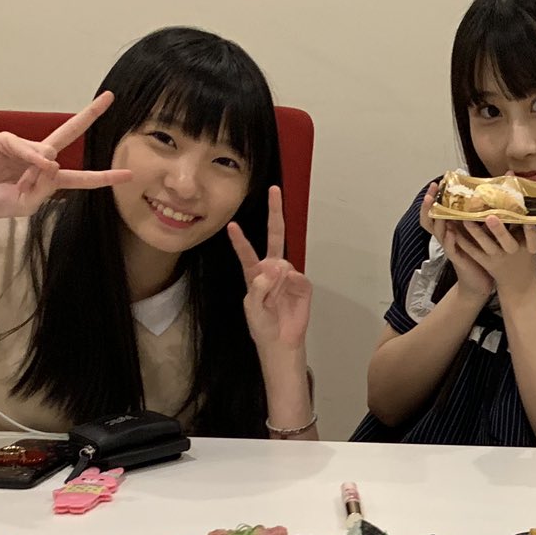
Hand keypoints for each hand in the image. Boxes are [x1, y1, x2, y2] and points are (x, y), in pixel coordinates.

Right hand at [0, 93, 131, 218]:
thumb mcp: (27, 205)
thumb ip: (45, 189)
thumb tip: (53, 162)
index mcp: (48, 178)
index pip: (81, 177)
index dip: (104, 176)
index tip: (128, 174)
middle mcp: (40, 159)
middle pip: (70, 134)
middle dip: (90, 115)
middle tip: (110, 98)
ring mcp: (25, 147)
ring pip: (49, 153)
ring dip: (38, 171)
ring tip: (17, 182)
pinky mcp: (7, 140)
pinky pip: (29, 149)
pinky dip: (31, 159)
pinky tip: (27, 168)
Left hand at [227, 186, 312, 354]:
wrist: (281, 343)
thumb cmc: (263, 326)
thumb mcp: (252, 308)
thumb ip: (260, 287)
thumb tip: (276, 269)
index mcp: (255, 274)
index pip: (247, 252)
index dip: (240, 240)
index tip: (232, 225)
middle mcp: (272, 270)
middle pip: (275, 236)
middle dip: (275, 213)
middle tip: (275, 191)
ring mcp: (289, 276)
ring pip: (283, 265)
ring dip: (277, 282)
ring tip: (274, 301)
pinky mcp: (303, 285)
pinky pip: (298, 277)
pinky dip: (292, 286)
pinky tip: (288, 297)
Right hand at [423, 182, 493, 300]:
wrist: (481, 281)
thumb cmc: (481, 254)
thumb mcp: (478, 231)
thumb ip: (479, 215)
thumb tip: (492, 193)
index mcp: (451, 228)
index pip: (436, 210)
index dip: (433, 198)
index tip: (436, 183)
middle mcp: (447, 236)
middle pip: (430, 219)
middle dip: (429, 204)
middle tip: (430, 191)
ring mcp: (450, 247)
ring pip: (438, 232)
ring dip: (438, 219)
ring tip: (437, 207)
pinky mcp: (457, 259)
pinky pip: (450, 249)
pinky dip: (449, 240)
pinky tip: (451, 232)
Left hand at [453, 216, 535, 303]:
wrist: (518, 283)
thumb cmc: (525, 257)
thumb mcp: (531, 245)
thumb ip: (525, 229)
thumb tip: (518, 204)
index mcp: (528, 247)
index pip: (533, 238)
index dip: (530, 230)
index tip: (527, 220)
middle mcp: (512, 252)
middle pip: (507, 242)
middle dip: (499, 230)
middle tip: (491, 217)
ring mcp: (497, 258)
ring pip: (487, 245)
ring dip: (476, 232)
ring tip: (466, 219)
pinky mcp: (485, 262)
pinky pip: (473, 251)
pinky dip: (464, 241)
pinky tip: (455, 231)